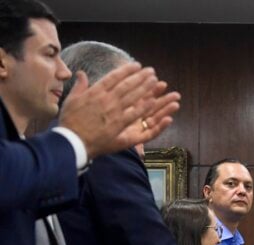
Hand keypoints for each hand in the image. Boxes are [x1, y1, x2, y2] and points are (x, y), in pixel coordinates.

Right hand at [59, 63, 179, 157]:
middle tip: (151, 71)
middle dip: (140, 76)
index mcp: (94, 92)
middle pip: (126, 85)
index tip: (136, 65)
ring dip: (145, 88)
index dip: (126, 70)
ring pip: (132, 97)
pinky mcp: (119, 125)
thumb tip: (81, 73)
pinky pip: (134, 114)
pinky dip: (144, 107)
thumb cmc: (70, 121)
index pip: (113, 77)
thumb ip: (80, 86)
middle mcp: (106, 100)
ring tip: (155, 81)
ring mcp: (114, 112)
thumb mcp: (71, 99)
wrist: (72, 141)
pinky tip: (153, 101)